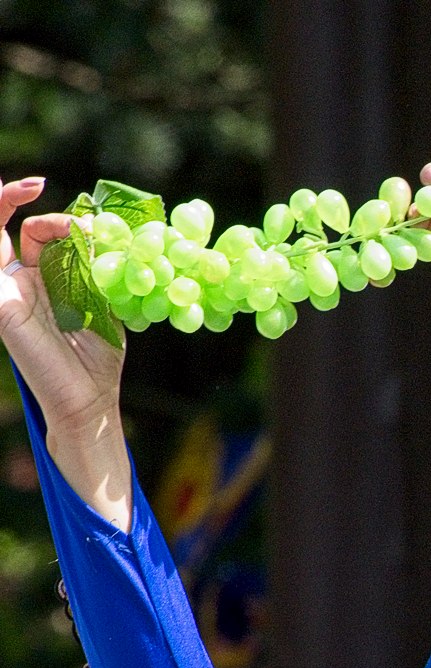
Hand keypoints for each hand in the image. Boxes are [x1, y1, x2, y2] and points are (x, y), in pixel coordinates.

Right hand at [0, 176, 131, 524]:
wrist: (89, 400)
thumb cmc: (98, 360)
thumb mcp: (105, 306)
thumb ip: (97, 269)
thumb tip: (99, 229)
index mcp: (48, 281)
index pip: (41, 235)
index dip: (60, 220)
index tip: (90, 221)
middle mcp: (21, 281)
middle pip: (12, 227)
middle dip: (24, 202)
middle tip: (39, 189)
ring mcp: (6, 290)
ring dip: (2, 205)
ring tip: (23, 188)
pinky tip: (5, 207)